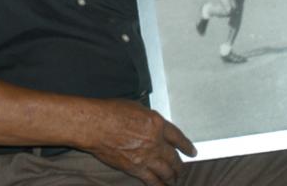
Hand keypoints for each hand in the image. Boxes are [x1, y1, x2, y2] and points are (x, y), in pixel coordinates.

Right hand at [81, 99, 195, 185]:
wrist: (94, 125)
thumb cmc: (110, 112)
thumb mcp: (136, 107)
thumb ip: (149, 119)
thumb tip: (153, 125)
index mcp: (157, 124)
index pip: (178, 138)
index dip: (187, 146)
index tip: (192, 151)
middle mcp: (155, 141)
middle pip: (174, 158)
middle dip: (180, 166)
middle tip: (182, 169)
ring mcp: (146, 156)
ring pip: (166, 171)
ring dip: (172, 177)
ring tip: (174, 179)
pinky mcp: (135, 168)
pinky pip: (152, 180)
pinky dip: (159, 184)